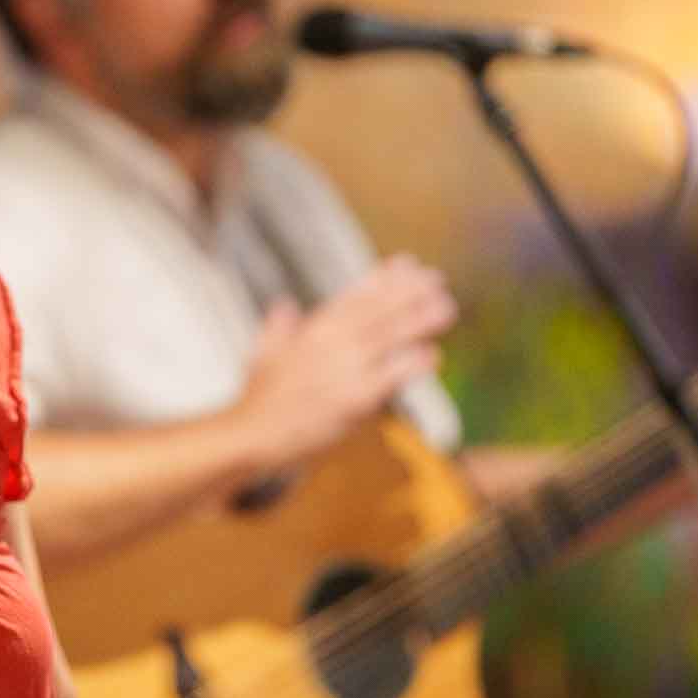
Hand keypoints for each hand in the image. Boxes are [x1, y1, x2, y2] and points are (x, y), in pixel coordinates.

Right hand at [236, 254, 456, 465]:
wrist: (251, 434)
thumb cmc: (256, 398)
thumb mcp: (263, 353)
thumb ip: (278, 326)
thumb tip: (284, 305)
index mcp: (312, 330)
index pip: (355, 296)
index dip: (383, 279)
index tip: (407, 263)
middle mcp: (331, 342)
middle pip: (378, 310)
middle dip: (409, 292)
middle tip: (437, 278)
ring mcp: (344, 369)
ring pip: (389, 337)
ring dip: (419, 320)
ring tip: (446, 307)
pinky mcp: (354, 398)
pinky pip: (391, 376)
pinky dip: (413, 364)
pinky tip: (433, 356)